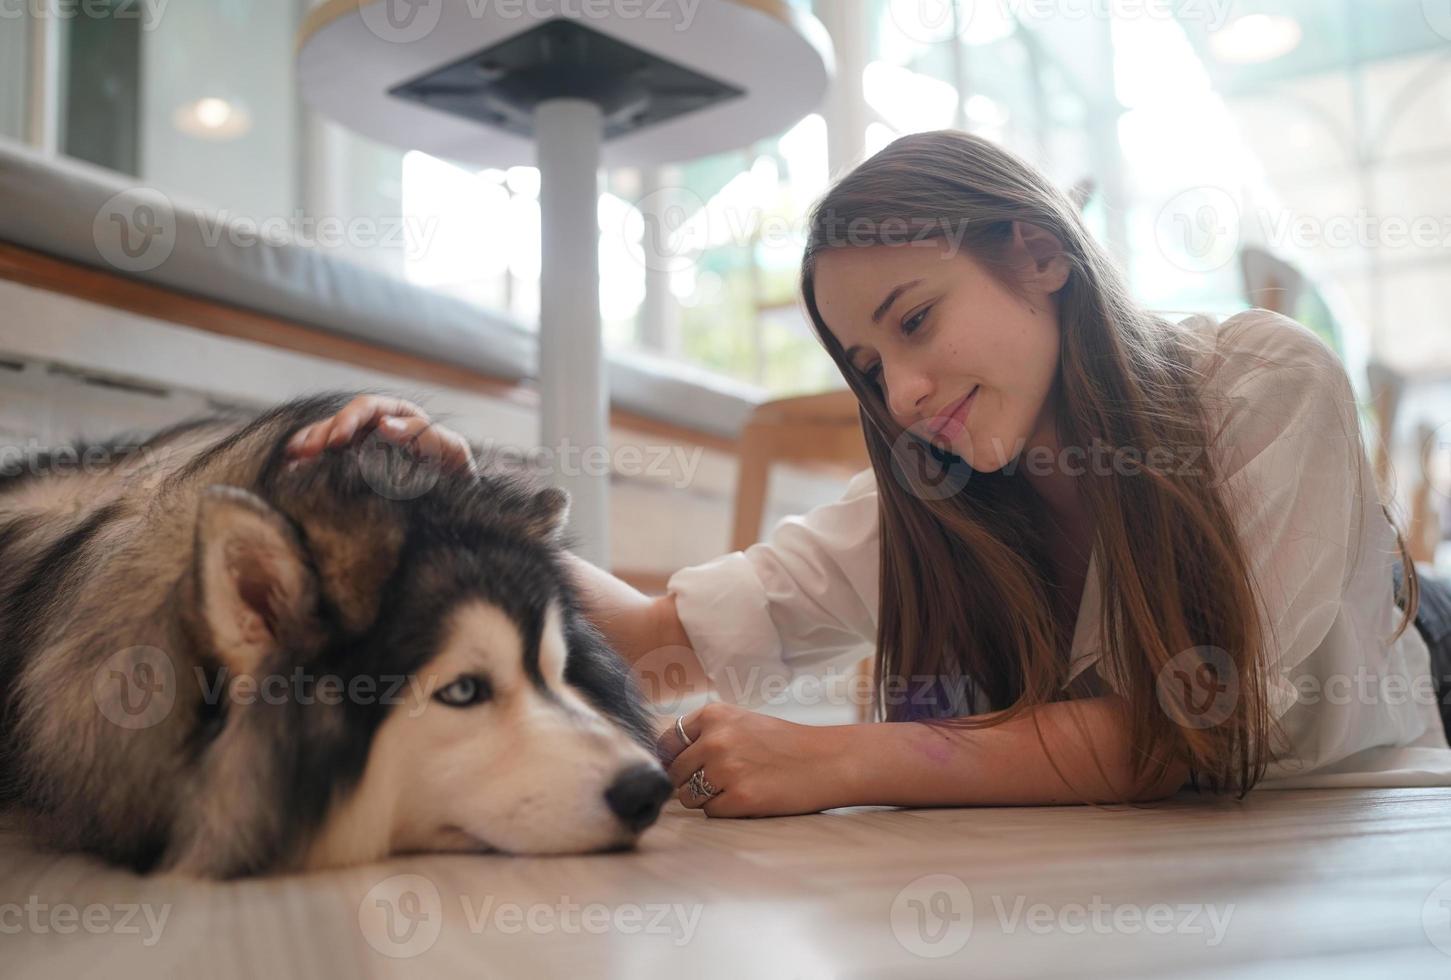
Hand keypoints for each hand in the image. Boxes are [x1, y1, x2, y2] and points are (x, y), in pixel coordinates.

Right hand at [284, 395, 474, 473]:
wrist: (459, 504)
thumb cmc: (459, 474)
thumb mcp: (452, 452)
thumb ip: (426, 437)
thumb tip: (386, 425)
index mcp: (402, 416)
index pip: (369, 408)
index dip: (349, 419)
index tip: (336, 440)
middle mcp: (378, 428)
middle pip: (343, 422)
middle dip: (322, 433)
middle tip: (305, 453)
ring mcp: (365, 448)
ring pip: (330, 439)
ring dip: (309, 445)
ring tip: (291, 458)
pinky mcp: (356, 469)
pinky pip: (330, 460)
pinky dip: (310, 464)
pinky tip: (292, 472)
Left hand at [663, 702, 853, 816]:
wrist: (826, 761)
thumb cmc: (782, 743)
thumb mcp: (740, 722)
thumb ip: (704, 734)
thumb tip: (662, 761)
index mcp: (713, 714)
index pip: (666, 743)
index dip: (673, 759)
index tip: (687, 767)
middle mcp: (715, 739)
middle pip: (675, 773)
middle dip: (690, 782)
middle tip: (721, 780)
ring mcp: (725, 769)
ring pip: (688, 796)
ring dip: (706, 799)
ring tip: (737, 787)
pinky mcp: (738, 798)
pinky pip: (711, 813)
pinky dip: (726, 811)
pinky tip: (750, 797)